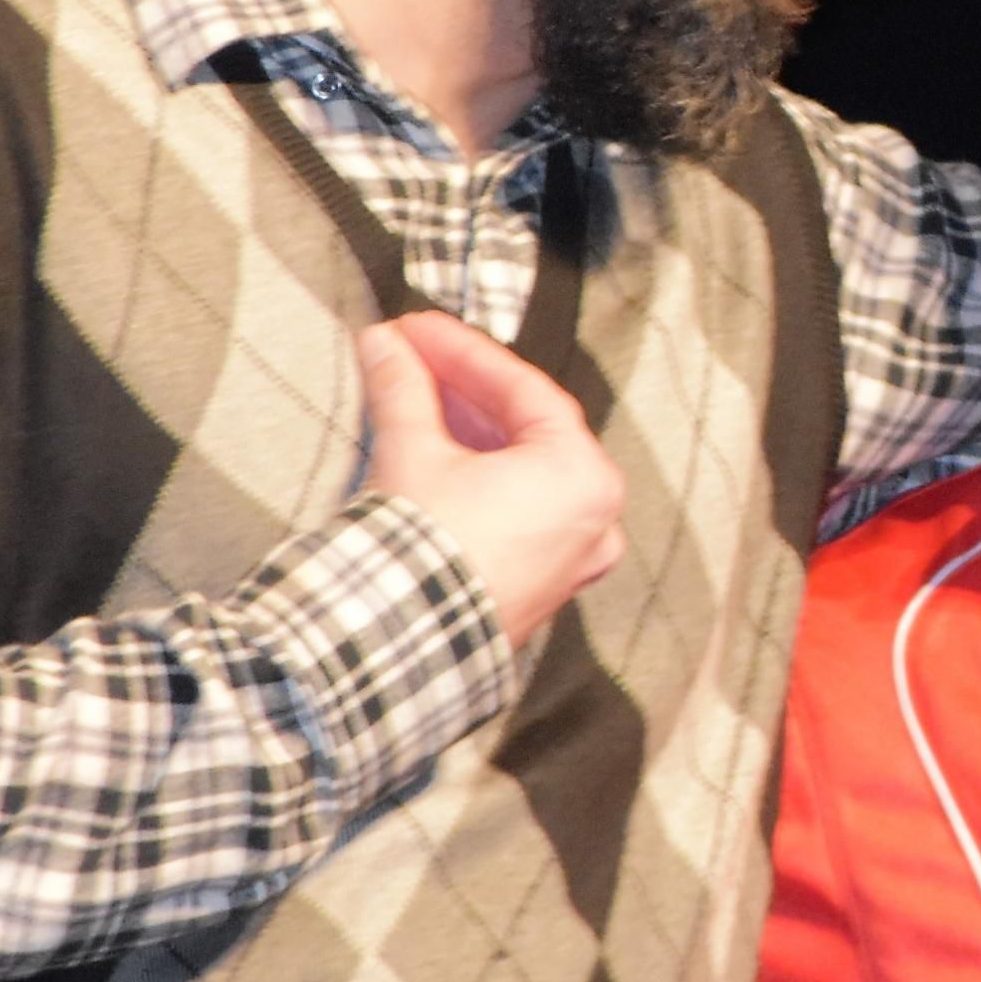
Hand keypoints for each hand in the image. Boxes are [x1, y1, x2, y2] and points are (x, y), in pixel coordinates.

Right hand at [356, 311, 624, 640]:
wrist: (396, 652)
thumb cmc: (421, 554)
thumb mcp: (412, 453)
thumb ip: (404, 388)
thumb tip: (385, 345)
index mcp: (584, 476)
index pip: (523, 389)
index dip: (462, 351)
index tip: (416, 330)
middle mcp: (596, 517)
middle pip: (527, 427)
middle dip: (464, 389)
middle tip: (410, 355)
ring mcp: (575, 556)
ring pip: (524, 470)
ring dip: (469, 430)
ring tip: (413, 396)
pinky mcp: (544, 585)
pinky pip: (521, 511)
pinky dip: (483, 478)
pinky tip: (437, 453)